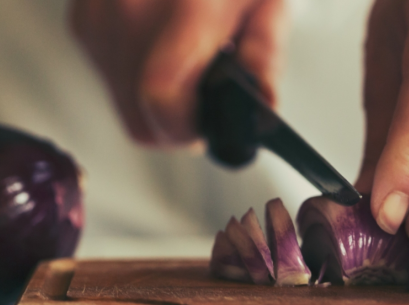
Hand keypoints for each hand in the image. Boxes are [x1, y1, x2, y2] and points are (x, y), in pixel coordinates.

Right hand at [70, 0, 286, 145]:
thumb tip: (261, 110)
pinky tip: (159, 50)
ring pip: (120, 100)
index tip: (203, 130)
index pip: (161, 96)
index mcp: (187, 7)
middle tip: (200, 105)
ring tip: (184, 66)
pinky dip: (132, 78)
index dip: (183, 129)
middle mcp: (130, 9)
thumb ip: (264, 56)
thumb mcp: (266, 1)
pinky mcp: (82, 16)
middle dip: (174, 124)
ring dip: (152, 103)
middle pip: (136, 115)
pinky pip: (105, 74)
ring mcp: (99, 13)